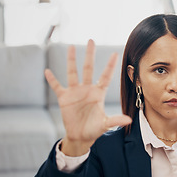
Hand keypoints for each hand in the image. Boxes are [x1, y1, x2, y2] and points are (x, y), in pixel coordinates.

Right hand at [45, 40, 131, 155]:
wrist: (80, 136)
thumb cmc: (94, 129)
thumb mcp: (105, 124)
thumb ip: (115, 120)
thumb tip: (128, 120)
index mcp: (98, 93)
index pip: (105, 76)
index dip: (110, 65)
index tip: (115, 53)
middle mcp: (87, 89)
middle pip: (88, 68)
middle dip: (89, 55)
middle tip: (91, 40)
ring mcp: (75, 92)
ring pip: (72, 73)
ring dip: (71, 60)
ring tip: (71, 47)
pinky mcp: (64, 98)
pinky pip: (57, 86)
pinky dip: (52, 79)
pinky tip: (47, 71)